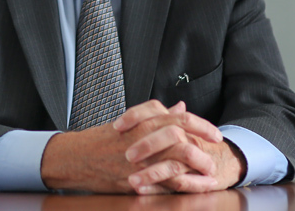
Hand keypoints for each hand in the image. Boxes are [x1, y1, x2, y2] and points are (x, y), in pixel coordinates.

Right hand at [41, 100, 223, 193]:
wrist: (77, 156)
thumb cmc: (105, 138)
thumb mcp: (133, 121)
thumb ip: (158, 115)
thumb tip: (180, 107)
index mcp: (146, 121)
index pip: (182, 119)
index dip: (202, 126)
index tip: (215, 134)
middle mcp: (144, 138)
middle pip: (183, 138)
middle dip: (204, 146)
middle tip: (217, 153)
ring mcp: (140, 159)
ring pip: (176, 161)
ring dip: (197, 167)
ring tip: (210, 174)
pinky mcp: (134, 178)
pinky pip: (163, 182)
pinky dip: (181, 185)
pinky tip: (193, 188)